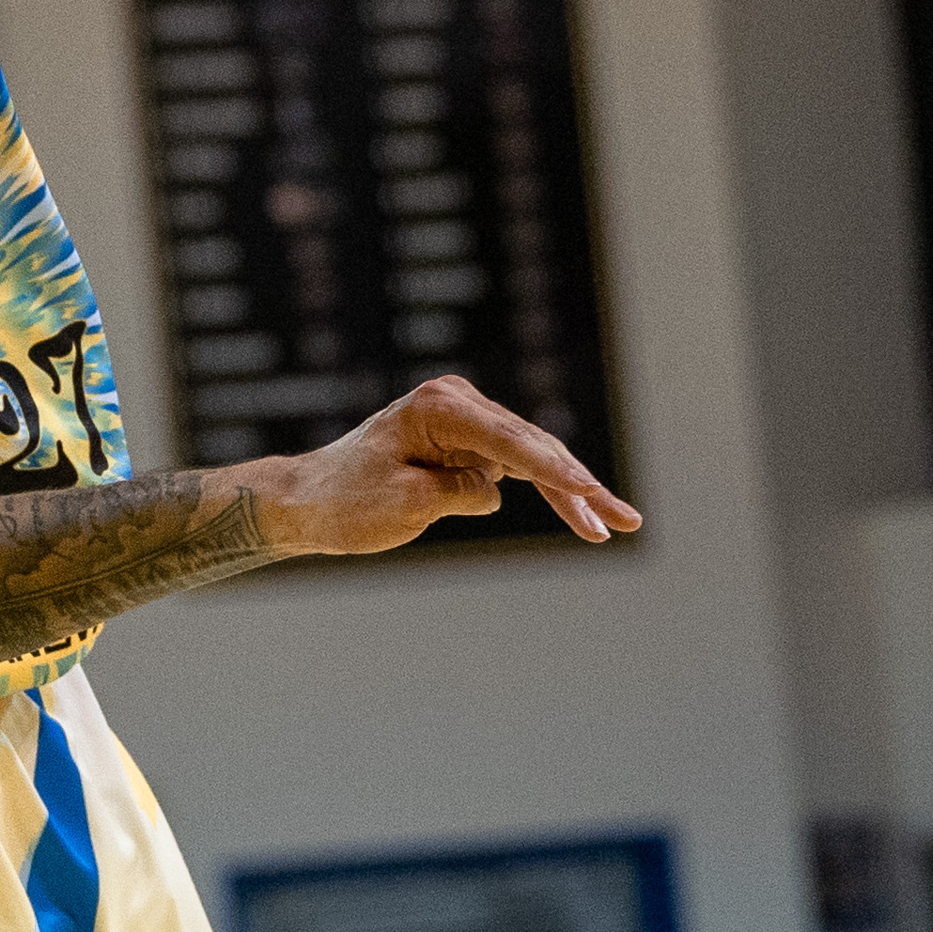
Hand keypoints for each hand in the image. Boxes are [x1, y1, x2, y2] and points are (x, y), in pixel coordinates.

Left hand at [267, 373, 642, 552]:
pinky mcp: (464, 442)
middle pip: (533, 446)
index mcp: (438, 407)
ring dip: (569, 492)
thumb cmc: (346, 502)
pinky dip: (543, 491)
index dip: (559, 476)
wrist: (308, 501)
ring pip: (532, 456)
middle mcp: (455, 403)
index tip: (594, 500)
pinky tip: (578, 515)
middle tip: (625, 521)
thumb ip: (460, 491)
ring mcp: (462, 420)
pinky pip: (515, 466)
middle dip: (579, 486)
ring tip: (611, 527)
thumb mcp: (405, 505)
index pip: (512, 443)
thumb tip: (496, 488)